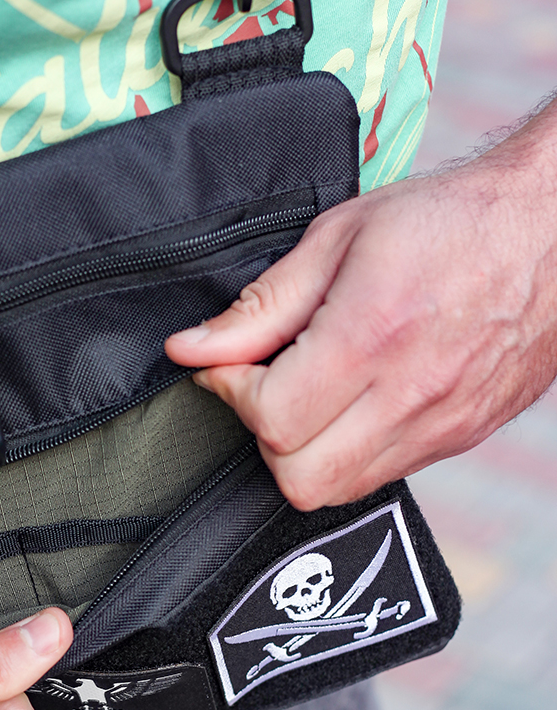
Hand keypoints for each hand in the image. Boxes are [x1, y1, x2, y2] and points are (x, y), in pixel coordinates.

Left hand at [165, 100, 556, 509]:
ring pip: (336, 490)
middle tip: (264, 381)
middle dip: (261, 432)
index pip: (271, 419)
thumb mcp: (338, 238)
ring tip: (306, 388)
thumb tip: (188, 349)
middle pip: (297, 477)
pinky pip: (378, 477)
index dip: (231, 391)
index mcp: (373, 336)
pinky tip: (346, 402)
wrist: (550, 229)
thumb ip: (259, 306)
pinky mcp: (459, 438)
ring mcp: (442, 426)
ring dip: (299, 449)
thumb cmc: (446, 219)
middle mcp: (412, 396)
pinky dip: (342, 452)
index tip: (229, 362)